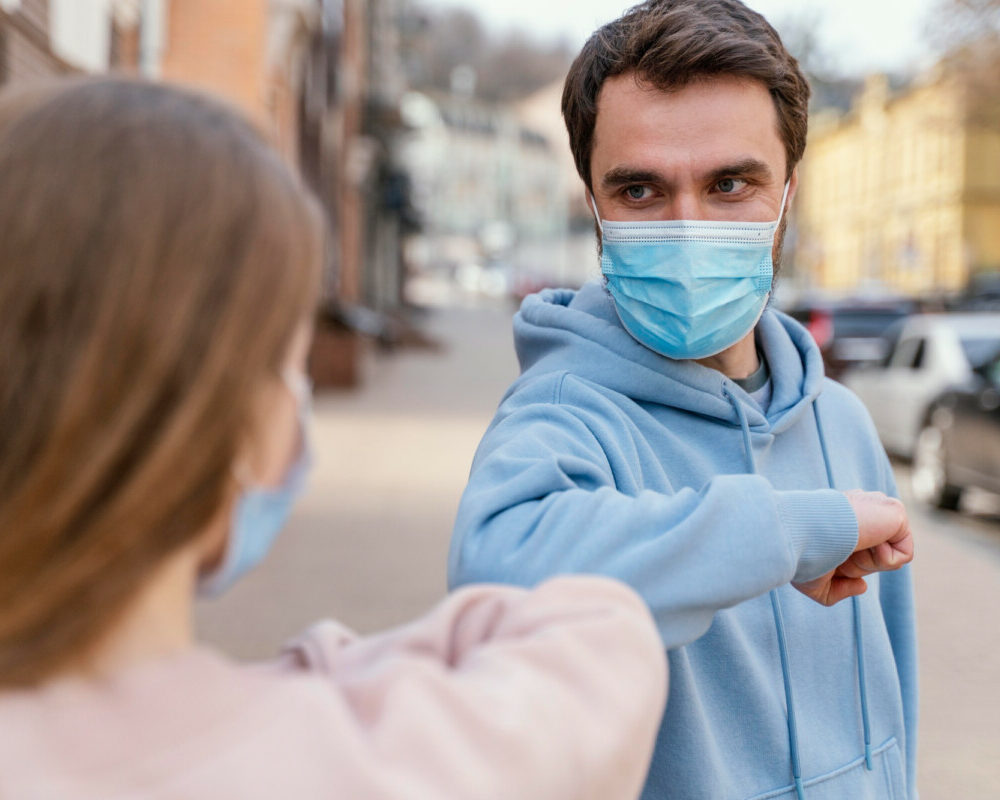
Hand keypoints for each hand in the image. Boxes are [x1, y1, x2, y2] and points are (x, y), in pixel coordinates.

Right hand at [793, 491, 913, 606]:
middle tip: (836, 553)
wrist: (803, 533)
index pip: (858, 546)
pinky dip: (884, 560)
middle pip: (873, 553)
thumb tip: (863, 586)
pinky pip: (904, 553)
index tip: (825, 556)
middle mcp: (859, 507)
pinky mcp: (896, 512)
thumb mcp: (815, 582)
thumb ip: (838, 589)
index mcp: (839, 514)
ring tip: (848, 547)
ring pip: (887, 554)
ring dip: (866, 563)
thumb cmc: (802, 555)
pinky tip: (866, 543)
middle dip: (855, 565)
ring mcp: (878, 507)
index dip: (844, 564)